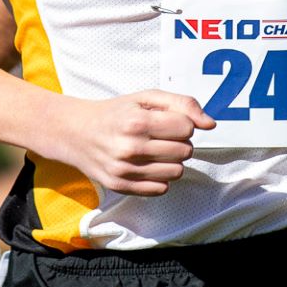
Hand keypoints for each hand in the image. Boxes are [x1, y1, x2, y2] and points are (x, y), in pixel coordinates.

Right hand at [44, 91, 215, 195]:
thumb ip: (181, 104)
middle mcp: (130, 148)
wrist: (76, 132)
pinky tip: (147, 164)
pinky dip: (160, 177)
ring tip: (156, 150)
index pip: (187, 127)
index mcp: (137, 121)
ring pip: (176, 172)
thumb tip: (211, 124)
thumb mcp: (146, 97)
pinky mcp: (121, 187)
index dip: (183, 123)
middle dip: (180, 142)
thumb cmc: (116, 112)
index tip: (168, 121)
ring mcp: (125, 170)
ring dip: (172, 160)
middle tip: (162, 136)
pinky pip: (161, 189)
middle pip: (185, 151)